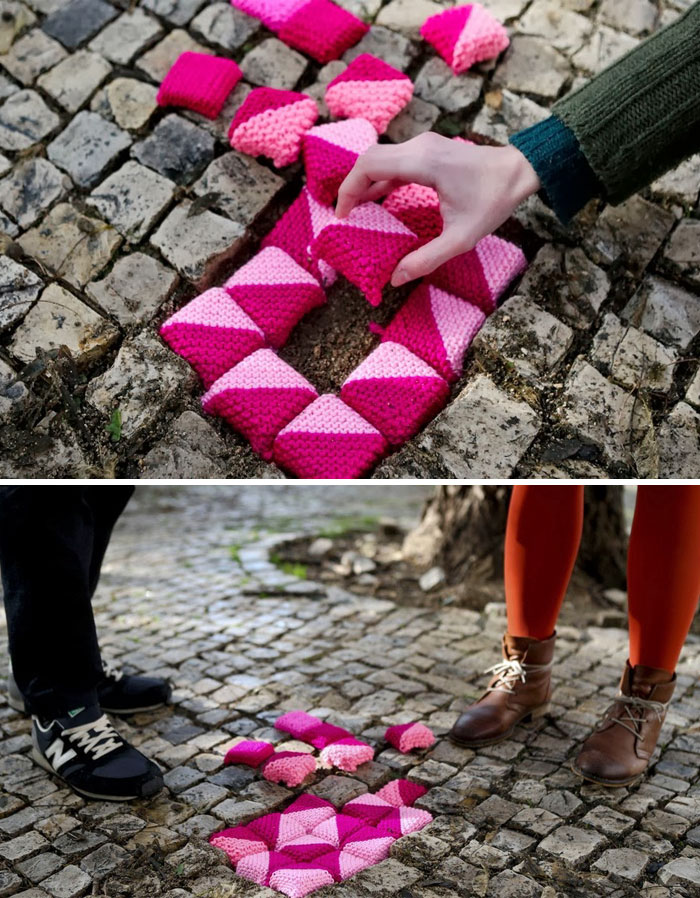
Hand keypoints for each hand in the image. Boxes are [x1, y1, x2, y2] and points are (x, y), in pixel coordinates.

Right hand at [335, 132, 540, 286]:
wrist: (519, 171)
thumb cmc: (493, 201)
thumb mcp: (461, 238)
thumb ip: (426, 259)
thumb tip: (395, 278)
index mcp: (422, 162)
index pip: (369, 166)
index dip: (349, 190)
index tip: (342, 216)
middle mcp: (419, 147)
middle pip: (369, 159)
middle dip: (351, 186)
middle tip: (344, 215)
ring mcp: (424, 145)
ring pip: (380, 158)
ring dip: (365, 182)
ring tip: (356, 210)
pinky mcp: (428, 149)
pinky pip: (395, 161)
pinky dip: (380, 179)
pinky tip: (377, 200)